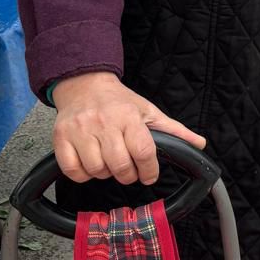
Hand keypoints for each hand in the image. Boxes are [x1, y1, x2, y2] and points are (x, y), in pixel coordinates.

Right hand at [51, 71, 206, 185]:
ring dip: (105, 173)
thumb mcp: (149, 111)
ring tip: (109, 162)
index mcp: (128, 116)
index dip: (149, 170)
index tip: (149, 175)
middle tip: (129, 170)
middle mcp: (103, 122)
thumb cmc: (119, 101)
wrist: (84, 84)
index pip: (143, 151)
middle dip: (128, 174)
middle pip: (120, 166)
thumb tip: (199, 144)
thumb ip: (174, 131)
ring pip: (96, 170)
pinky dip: (83, 174)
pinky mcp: (60, 138)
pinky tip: (90, 164)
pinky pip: (73, 171)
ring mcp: (80, 130)